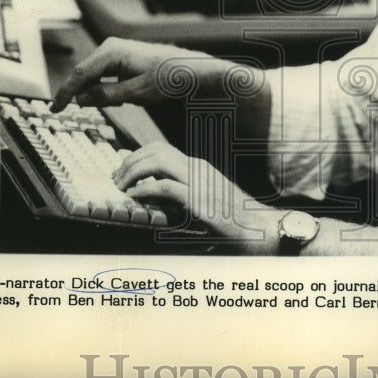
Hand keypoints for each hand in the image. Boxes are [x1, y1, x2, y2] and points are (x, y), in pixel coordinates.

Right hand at [51, 37, 227, 111]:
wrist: (189, 69)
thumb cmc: (168, 78)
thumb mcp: (136, 92)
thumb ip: (107, 96)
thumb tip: (81, 99)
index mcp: (111, 52)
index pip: (79, 75)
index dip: (64, 93)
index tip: (54, 108)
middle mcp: (110, 47)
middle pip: (83, 74)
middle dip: (79, 94)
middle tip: (73, 110)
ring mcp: (115, 51)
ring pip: (93, 75)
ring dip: (96, 92)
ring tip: (118, 102)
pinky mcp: (121, 58)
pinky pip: (104, 75)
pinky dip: (105, 88)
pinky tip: (121, 98)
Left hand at [115, 142, 279, 254]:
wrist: (261, 228)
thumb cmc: (236, 219)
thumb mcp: (208, 199)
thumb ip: (186, 193)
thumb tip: (158, 197)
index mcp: (198, 167)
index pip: (161, 149)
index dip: (137, 155)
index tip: (123, 171)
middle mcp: (197, 168)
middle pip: (155, 150)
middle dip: (130, 162)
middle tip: (116, 179)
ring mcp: (198, 182)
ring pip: (157, 162)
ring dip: (133, 172)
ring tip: (122, 187)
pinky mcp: (199, 200)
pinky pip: (164, 187)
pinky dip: (144, 189)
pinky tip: (134, 197)